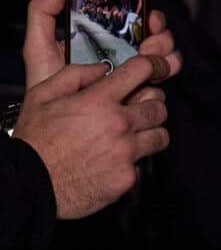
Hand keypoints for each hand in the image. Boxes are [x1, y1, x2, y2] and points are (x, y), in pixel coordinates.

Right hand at [15, 49, 170, 217]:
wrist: (30, 183)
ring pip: (160, 136)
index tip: (157, 68)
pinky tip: (115, 161)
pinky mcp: (126, 178)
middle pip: (159, 107)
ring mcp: (125, 153)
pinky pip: (143, 165)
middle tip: (137, 110)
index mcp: (99, 100)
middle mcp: (118, 125)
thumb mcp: (43, 95)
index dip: (154, 65)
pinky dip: (133, 162)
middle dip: (150, 105)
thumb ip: (75, 75)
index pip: (142, 70)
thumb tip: (101, 69)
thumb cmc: (34, 142)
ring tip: (130, 136)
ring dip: (149, 133)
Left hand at [23, 0, 180, 93]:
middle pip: (159, 38)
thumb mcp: (39, 47)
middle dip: (161, 38)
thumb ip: (43, 12)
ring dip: (166, 58)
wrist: (52, 123)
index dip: (150, 16)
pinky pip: (162, 86)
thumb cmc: (44, 86)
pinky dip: (161, 82)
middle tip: (148, 46)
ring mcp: (135, 79)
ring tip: (152, 63)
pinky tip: (148, 84)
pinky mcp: (140, 99)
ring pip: (167, 60)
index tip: (149, 20)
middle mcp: (125, 57)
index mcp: (106, 40)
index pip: (137, 20)